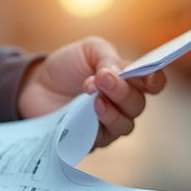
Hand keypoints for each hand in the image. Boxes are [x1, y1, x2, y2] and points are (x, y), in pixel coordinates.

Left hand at [17, 36, 165, 147]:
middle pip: (138, 105)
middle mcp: (123, 104)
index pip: (153, 83)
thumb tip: (117, 73)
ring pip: (125, 125)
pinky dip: (97, 125)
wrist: (35, 85)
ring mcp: (108, 124)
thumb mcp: (88, 50)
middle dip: (123, 91)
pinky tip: (87, 112)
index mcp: (128, 79)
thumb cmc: (66, 67)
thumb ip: (106, 57)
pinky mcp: (91, 140)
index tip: (149, 76)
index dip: (156, 81)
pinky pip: (103, 138)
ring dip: (112, 111)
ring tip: (94, 97)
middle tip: (103, 79)